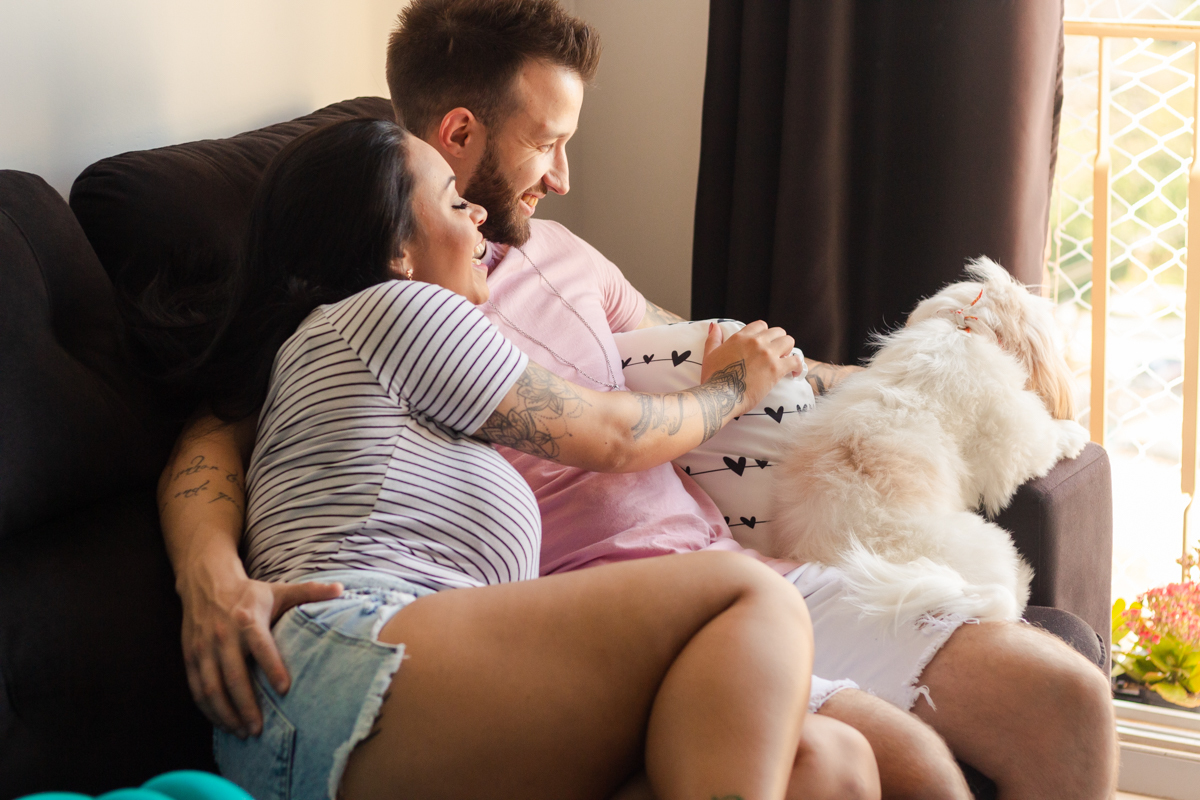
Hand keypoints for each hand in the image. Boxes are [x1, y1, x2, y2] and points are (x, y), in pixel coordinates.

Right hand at [179, 567, 341, 736]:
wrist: (206, 583)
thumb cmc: (250, 593)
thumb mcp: (279, 589)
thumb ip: (310, 592)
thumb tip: (341, 589)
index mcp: (248, 618)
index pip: (260, 645)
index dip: (272, 667)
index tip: (285, 689)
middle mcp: (224, 634)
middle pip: (234, 675)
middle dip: (246, 705)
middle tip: (259, 729)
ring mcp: (203, 647)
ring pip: (211, 687)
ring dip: (225, 713)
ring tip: (242, 732)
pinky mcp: (190, 656)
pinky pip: (196, 688)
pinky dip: (208, 709)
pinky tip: (222, 723)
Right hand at [700, 321, 802, 415]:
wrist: (720, 396)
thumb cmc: (713, 377)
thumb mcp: (709, 354)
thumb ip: (713, 338)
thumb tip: (714, 326)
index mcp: (741, 337)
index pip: (761, 325)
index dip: (765, 333)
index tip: (765, 343)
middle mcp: (756, 342)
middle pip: (778, 331)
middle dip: (779, 341)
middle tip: (777, 353)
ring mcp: (768, 354)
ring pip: (789, 341)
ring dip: (789, 350)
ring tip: (785, 360)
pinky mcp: (776, 369)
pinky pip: (795, 361)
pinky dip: (797, 366)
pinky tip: (795, 373)